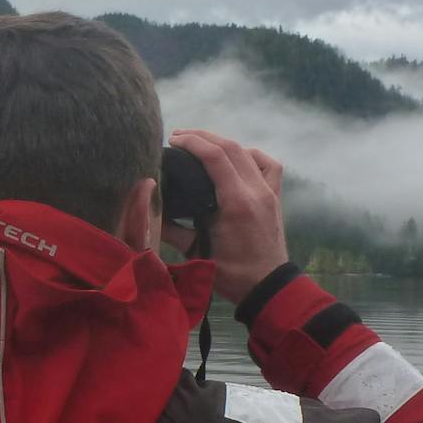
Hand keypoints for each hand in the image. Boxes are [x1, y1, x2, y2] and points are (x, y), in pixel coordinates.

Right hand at [165, 129, 289, 302]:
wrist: (267, 286)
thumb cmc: (231, 274)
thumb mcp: (196, 252)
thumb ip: (170, 228)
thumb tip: (147, 207)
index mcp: (236, 202)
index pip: (215, 157)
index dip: (192, 142)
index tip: (172, 140)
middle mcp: (256, 190)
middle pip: (230, 147)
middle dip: (202, 136)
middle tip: (178, 137)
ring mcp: (269, 191)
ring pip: (247, 151)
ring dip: (221, 142)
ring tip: (200, 143)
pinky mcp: (275, 196)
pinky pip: (268, 164)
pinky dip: (250, 154)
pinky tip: (237, 158)